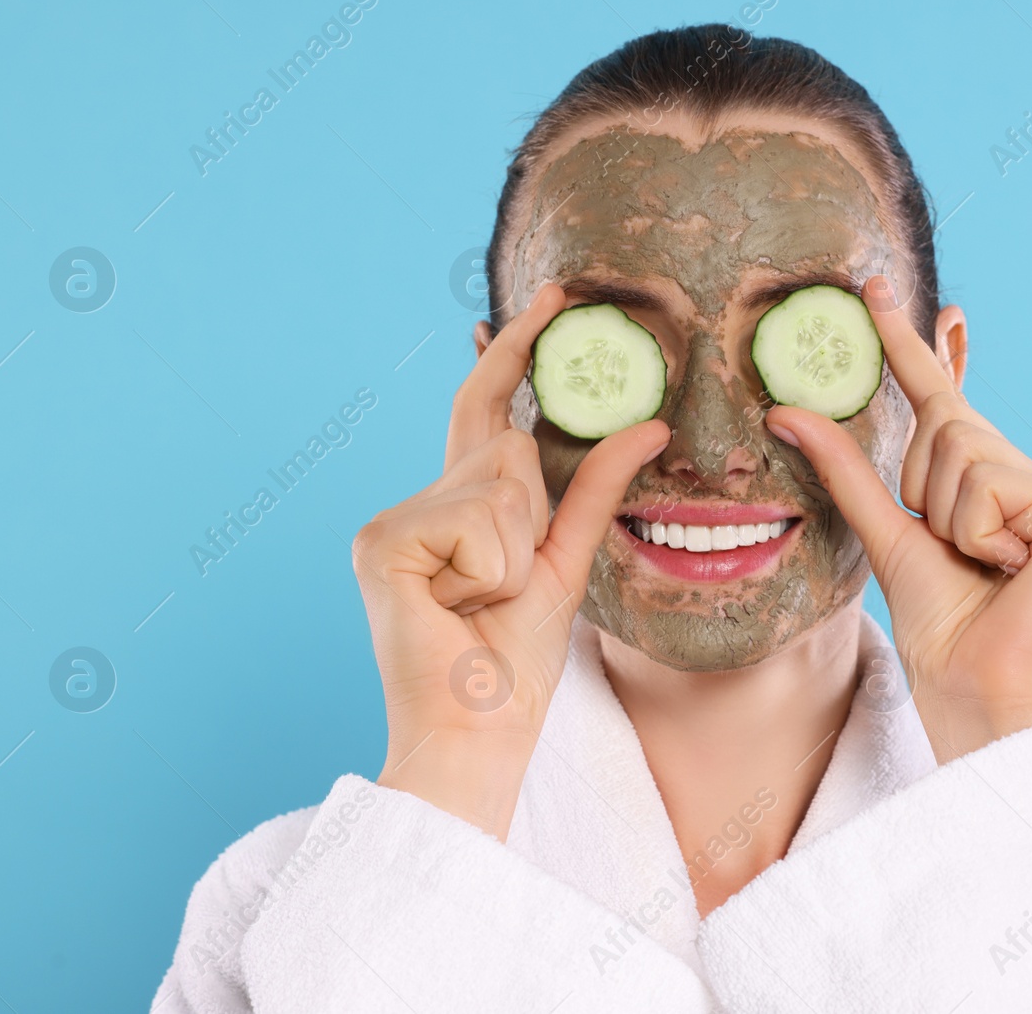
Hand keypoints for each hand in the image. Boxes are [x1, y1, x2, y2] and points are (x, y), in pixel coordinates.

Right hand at [352, 282, 668, 837]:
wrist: (475, 735)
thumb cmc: (513, 665)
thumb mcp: (567, 563)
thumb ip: (596, 489)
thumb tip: (649, 421)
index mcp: (456, 507)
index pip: (489, 410)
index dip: (517, 352)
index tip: (553, 295)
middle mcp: (417, 502)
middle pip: (506, 447)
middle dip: (530, 517)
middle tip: (500, 591)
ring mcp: (391, 519)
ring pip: (501, 484)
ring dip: (515, 554)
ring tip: (480, 606)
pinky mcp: (382, 540)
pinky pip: (480, 521)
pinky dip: (492, 570)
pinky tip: (459, 609)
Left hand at [765, 276, 1031, 763]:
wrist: (977, 691)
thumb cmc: (938, 626)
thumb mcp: (883, 532)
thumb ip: (844, 468)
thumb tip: (785, 408)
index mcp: (988, 486)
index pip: (949, 402)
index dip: (926, 348)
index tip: (900, 291)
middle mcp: (1031, 480)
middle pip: (946, 424)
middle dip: (922, 483)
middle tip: (955, 551)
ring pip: (962, 449)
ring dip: (946, 516)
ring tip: (980, 568)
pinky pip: (986, 483)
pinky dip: (975, 532)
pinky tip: (1008, 572)